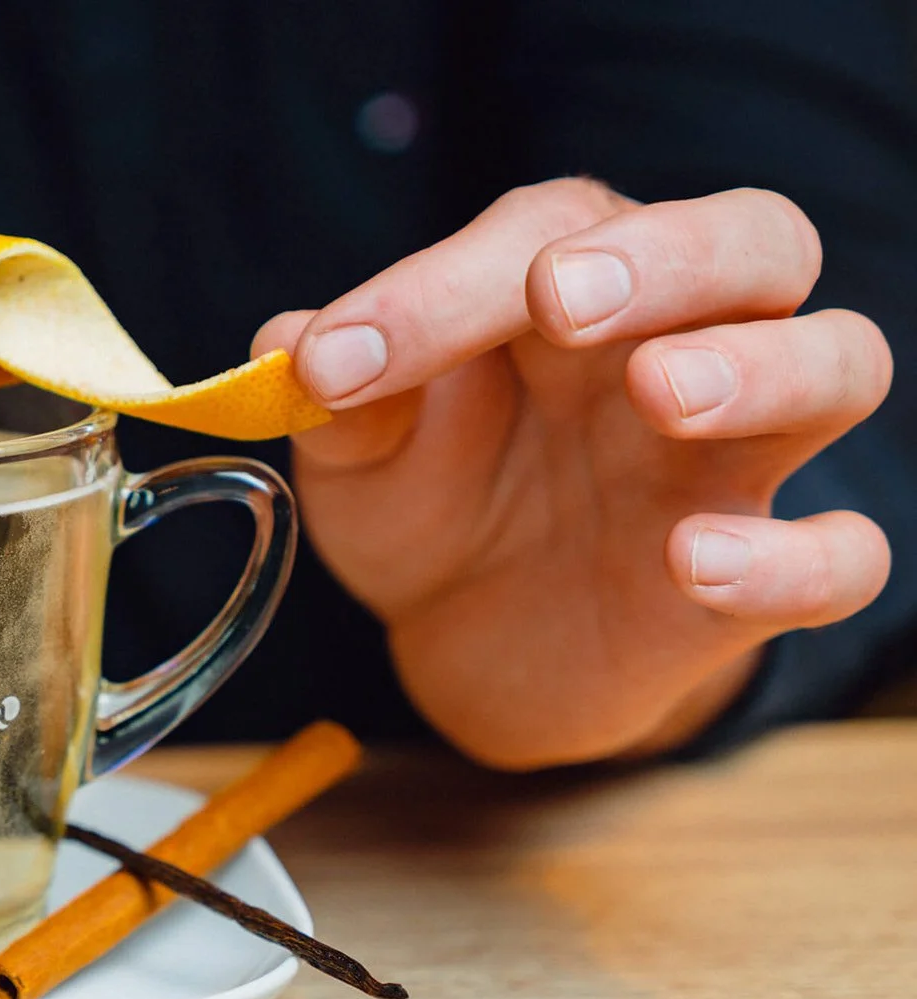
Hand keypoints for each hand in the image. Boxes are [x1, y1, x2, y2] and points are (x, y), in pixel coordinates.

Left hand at [254, 180, 892, 768]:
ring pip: (838, 363)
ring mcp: (731, 463)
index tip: (334, 359)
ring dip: (762, 368)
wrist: (471, 639)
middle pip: (751, 243)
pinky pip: (839, 556)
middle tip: (560, 301)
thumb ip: (339, 401)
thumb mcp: (360, 456)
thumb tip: (286, 340)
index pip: (545, 232)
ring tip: (659, 396)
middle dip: (666, 257)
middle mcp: (676, 346)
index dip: (440, 284)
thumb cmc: (431, 503)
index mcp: (569, 288)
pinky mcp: (753, 584)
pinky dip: (788, 557)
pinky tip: (695, 562)